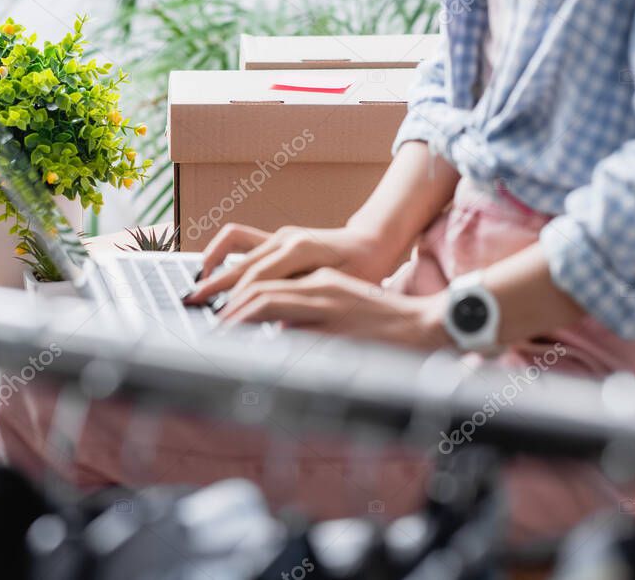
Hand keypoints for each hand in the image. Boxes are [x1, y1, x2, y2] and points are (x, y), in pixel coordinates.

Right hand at [185, 223, 401, 304]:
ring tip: (197, 289)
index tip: (222, 321)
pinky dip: (222, 253)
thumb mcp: (340, 292)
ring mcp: (279, 235)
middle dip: (214, 287)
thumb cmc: (363, 270)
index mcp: (302, 250)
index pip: (257, 278)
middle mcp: (286, 238)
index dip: (237, 301)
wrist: (372, 243)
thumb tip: (277, 324)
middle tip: (194, 307)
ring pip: (233, 244)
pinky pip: (239, 239)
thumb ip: (307, 304)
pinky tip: (212, 272)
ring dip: (212, 265)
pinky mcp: (275, 237)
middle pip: (240, 264)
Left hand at [218, 267, 449, 349]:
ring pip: (272, 304)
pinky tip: (257, 356)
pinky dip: (272, 343)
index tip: (214, 313)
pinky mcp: (340, 331)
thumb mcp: (339, 303)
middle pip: (261, 290)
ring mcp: (330, 308)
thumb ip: (306, 311)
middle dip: (228, 308)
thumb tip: (273, 329)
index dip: (234, 296)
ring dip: (241, 321)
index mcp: (319, 278)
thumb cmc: (380, 320)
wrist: (426, 325)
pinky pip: (296, 335)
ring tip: (221, 338)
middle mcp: (321, 287)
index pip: (265, 281)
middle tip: (208, 327)